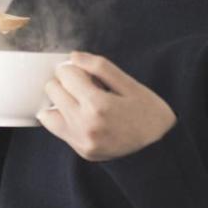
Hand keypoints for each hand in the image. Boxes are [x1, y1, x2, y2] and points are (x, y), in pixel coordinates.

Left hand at [37, 51, 176, 161]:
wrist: (161, 150)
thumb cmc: (150, 114)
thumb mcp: (131, 85)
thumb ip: (100, 67)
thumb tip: (74, 56)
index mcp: (98, 105)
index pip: (65, 74)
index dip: (75, 67)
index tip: (86, 72)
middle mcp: (84, 124)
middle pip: (53, 90)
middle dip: (66, 82)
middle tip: (86, 86)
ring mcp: (80, 140)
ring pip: (47, 113)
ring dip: (59, 102)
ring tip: (80, 101)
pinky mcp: (80, 151)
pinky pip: (57, 130)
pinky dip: (63, 118)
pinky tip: (80, 115)